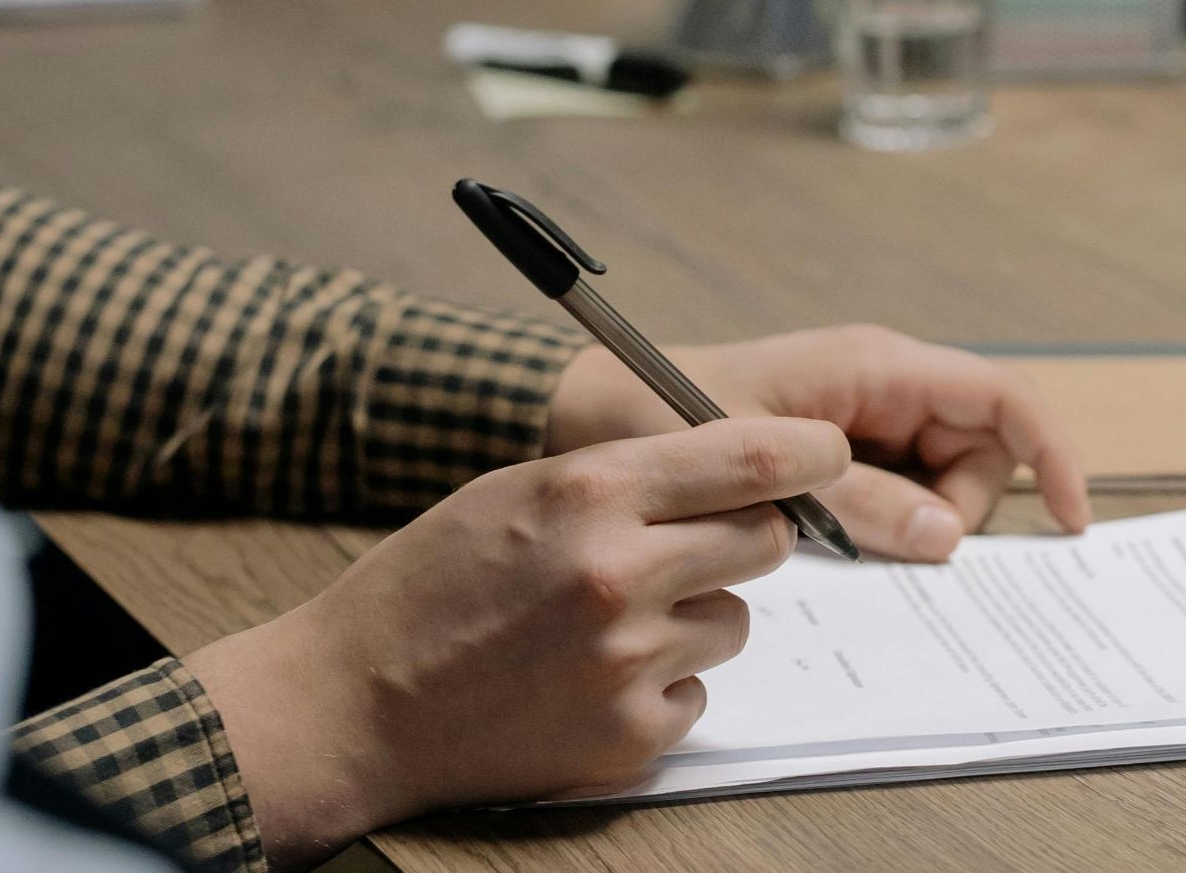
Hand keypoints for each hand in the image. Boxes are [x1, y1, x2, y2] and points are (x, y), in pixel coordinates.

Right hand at [184, 416, 847, 867]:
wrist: (357, 702)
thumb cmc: (430, 584)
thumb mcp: (516, 490)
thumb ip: (627, 478)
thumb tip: (736, 474)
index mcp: (589, 492)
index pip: (749, 459)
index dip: (808, 451)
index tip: (828, 452)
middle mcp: (619, 573)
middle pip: (764, 540)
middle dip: (742, 535)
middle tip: (686, 546)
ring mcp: (628, 662)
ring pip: (733, 620)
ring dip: (692, 614)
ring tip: (605, 622)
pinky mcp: (629, 734)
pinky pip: (699, 693)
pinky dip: (662, 683)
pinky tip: (591, 676)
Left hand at [546, 325, 1088, 561]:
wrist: (589, 412)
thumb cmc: (662, 415)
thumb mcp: (761, 469)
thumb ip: (855, 502)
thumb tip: (947, 537)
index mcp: (874, 365)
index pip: (1000, 398)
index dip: (1051, 454)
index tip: (1073, 521)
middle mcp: (881, 386)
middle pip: (980, 451)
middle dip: (958, 507)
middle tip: (880, 542)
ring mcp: (861, 419)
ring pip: (942, 481)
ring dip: (913, 521)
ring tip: (834, 535)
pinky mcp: (838, 451)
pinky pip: (897, 493)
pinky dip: (885, 524)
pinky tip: (832, 538)